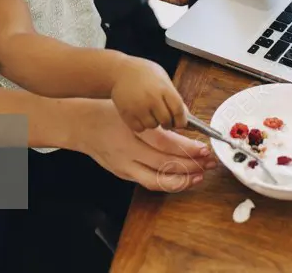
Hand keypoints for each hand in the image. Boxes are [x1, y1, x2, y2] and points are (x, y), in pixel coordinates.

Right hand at [79, 100, 215, 191]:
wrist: (83, 124)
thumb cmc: (111, 112)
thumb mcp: (136, 109)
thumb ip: (159, 121)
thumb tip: (188, 130)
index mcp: (133, 130)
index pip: (165, 143)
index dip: (187, 149)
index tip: (204, 149)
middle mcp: (128, 151)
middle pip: (164, 164)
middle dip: (191, 165)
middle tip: (208, 162)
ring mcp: (125, 165)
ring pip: (157, 180)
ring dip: (182, 180)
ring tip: (200, 175)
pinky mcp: (123, 174)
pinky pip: (149, 183)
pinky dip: (167, 183)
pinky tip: (181, 179)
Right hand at [111, 56, 188, 131]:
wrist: (119, 71)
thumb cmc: (144, 73)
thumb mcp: (162, 78)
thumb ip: (172, 96)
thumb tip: (184, 115)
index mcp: (163, 88)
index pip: (178, 110)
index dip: (181, 120)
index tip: (180, 123)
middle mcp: (152, 98)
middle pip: (166, 120)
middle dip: (167, 123)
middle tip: (165, 120)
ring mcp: (139, 107)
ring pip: (152, 125)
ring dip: (153, 122)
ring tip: (149, 112)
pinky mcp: (127, 113)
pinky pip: (139, 128)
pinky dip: (141, 125)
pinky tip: (140, 115)